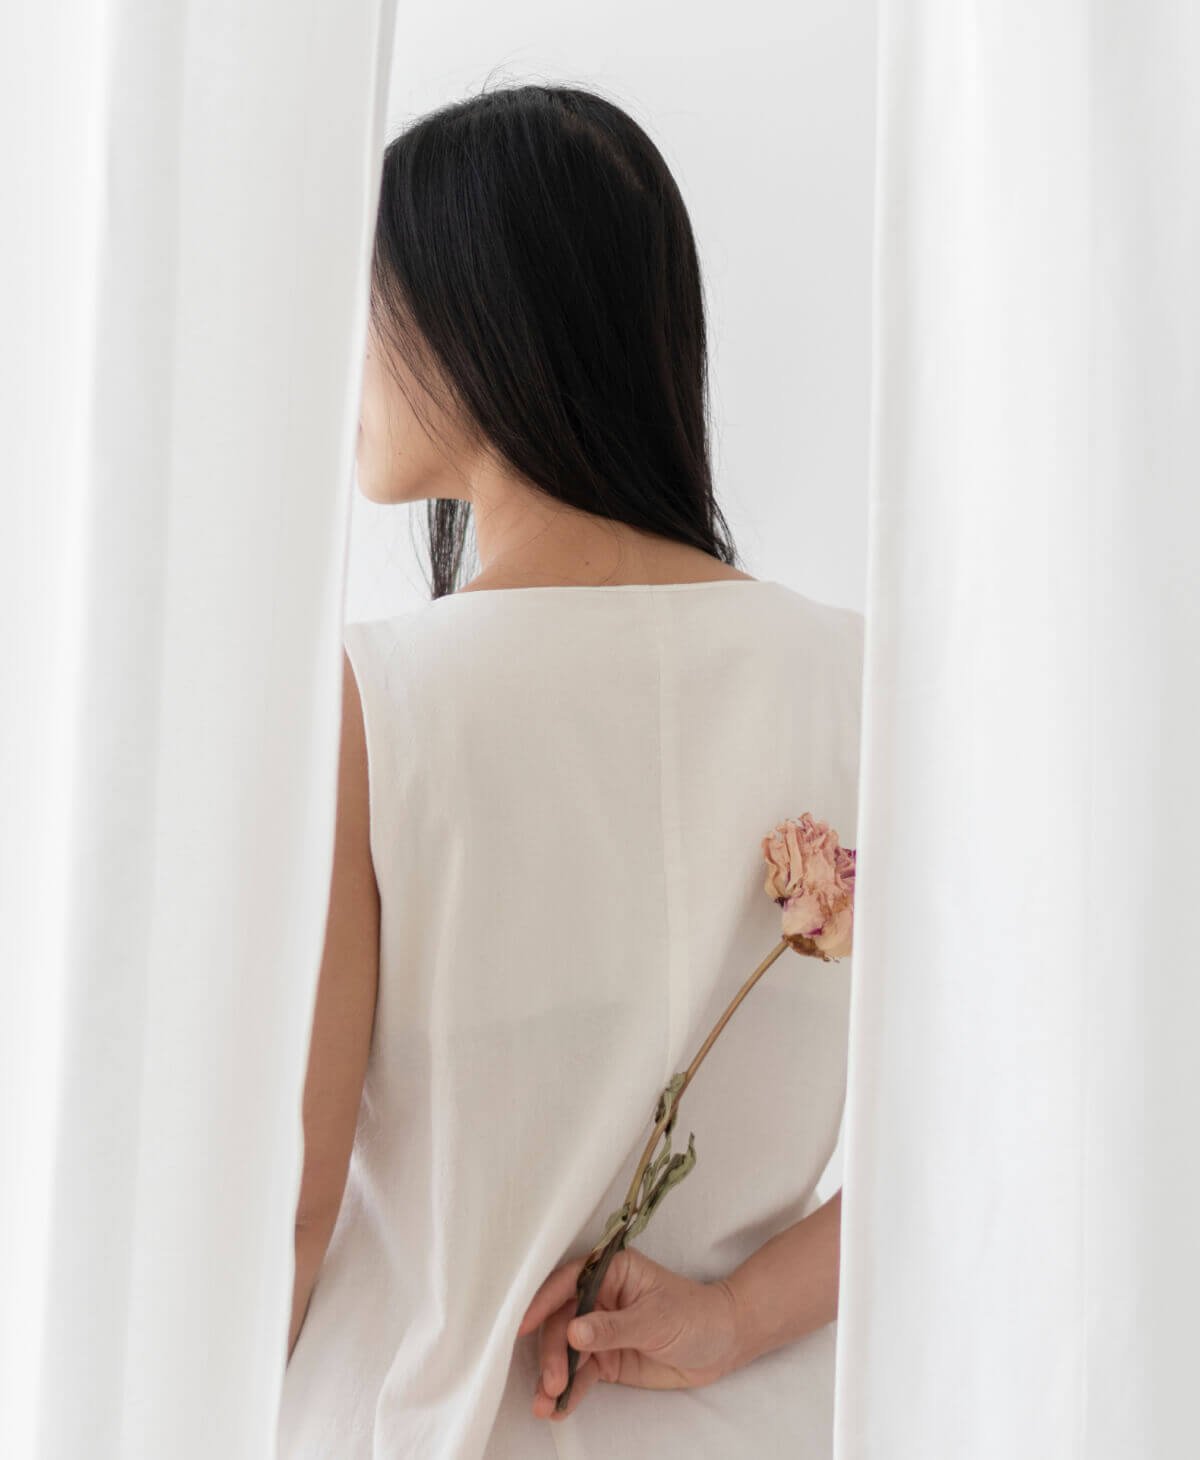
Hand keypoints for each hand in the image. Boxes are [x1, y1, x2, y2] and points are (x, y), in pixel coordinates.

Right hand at [515, 1244, 742, 1420]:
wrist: (722, 1345)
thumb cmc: (694, 1316)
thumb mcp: (656, 1319)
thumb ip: (614, 1328)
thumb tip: (574, 1331)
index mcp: (610, 1271)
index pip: (569, 1283)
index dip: (543, 1303)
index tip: (521, 1326)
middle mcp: (599, 1298)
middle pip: (562, 1322)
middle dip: (553, 1354)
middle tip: (551, 1383)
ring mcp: (600, 1330)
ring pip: (566, 1352)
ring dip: (554, 1378)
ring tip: (545, 1405)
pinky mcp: (605, 1359)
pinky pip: (581, 1375)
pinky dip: (569, 1392)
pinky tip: (558, 1410)